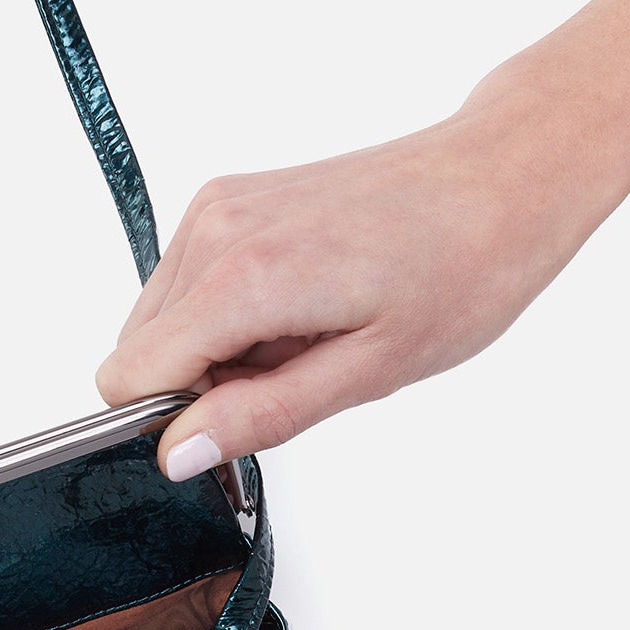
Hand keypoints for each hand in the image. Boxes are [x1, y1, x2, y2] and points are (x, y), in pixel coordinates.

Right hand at [94, 0, 629, 479]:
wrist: (501, 176)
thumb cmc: (462, 266)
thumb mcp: (368, 373)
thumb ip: (260, 416)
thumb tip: (179, 452)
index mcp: (245, 277)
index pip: (127, 377)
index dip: (170, 418)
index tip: (234, 418)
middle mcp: (216, 230)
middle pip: (138, 352)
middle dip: (197, 384)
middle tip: (287, 371)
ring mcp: (217, 207)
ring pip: (157, 323)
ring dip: (213, 349)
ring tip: (299, 334)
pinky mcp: (225, 199)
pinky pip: (183, 286)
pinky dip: (225, 313)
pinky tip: (292, 304)